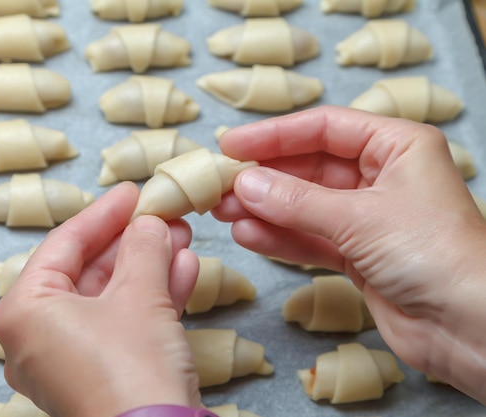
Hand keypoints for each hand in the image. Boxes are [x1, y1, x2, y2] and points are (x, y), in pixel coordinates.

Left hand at [0, 182, 201, 416]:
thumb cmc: (131, 367)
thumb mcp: (139, 293)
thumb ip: (143, 247)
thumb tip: (151, 223)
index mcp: (25, 311)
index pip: (63, 245)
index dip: (103, 213)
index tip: (132, 192)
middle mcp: (38, 336)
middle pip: (89, 270)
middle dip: (133, 241)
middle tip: (162, 215)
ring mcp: (69, 359)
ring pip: (111, 297)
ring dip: (149, 266)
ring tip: (181, 236)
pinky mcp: (100, 374)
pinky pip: (122, 323)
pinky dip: (152, 297)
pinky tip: (184, 270)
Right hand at [211, 106, 485, 402]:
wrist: (473, 328)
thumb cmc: (435, 255)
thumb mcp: (360, 217)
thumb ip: (297, 201)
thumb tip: (244, 183)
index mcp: (396, 147)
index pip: (324, 128)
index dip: (274, 134)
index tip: (231, 145)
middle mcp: (381, 178)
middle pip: (309, 168)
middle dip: (264, 177)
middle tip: (220, 184)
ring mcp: (368, 219)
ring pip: (305, 206)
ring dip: (265, 209)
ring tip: (223, 211)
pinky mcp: (359, 256)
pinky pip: (311, 239)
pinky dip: (280, 238)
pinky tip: (248, 235)